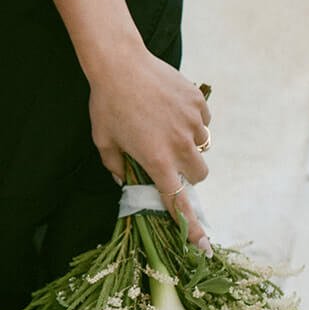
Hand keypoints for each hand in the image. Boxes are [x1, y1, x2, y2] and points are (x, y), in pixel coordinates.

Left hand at [87, 49, 212, 248]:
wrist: (119, 63)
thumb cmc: (107, 105)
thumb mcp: (104, 142)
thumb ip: (116, 167)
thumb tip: (125, 180)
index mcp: (157, 161)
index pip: (178, 202)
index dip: (191, 227)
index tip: (204, 246)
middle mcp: (180, 145)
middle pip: (199, 175)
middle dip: (187, 173)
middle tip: (167, 159)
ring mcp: (192, 122)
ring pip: (203, 146)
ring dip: (189, 144)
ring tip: (162, 125)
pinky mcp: (198, 101)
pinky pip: (204, 119)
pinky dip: (191, 120)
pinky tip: (169, 107)